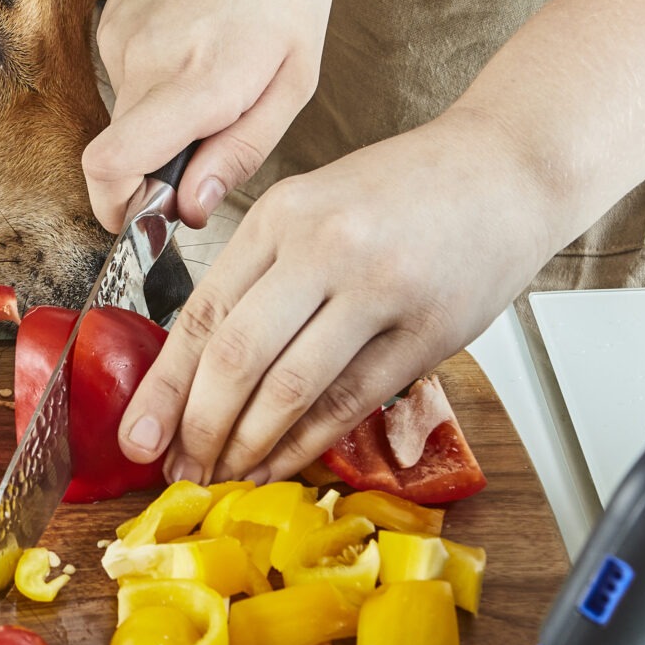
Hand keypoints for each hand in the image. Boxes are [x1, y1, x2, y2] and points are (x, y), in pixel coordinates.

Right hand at [84, 0, 330, 230]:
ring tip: (223, 69)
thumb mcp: (296, 73)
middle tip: (216, 145)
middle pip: (122, 154)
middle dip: (158, 171)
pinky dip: (162, 80)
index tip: (149, 220)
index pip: (113, 168)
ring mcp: (120, 39)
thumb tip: (193, 209)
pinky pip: (132, 80)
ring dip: (169, 118)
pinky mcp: (110, 21)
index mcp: (201, 79)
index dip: (121, 210)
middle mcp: (148, 62)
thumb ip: (243, 149)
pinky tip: (202, 38)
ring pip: (132, 117)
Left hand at [119, 106, 568, 483]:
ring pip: (290, 387)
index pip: (203, 314)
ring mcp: (378, 289)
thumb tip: (202, 366)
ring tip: (224, 476)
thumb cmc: (406, 192)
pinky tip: (280, 463)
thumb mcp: (316, 205)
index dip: (164, 387)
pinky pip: (351, 401)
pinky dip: (307, 442)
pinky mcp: (426, 330)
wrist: (507, 168)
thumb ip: (263, 273)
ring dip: (249, 445)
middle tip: (180, 470)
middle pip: (237, 356)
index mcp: (281, 214)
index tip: (138, 435)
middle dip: (199, 427)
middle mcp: (324, 246)